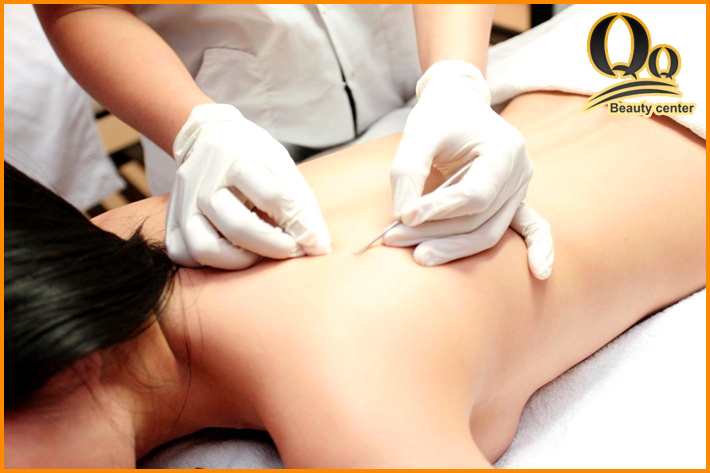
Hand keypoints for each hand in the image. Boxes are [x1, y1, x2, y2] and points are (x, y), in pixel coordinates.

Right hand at [166, 104, 330, 268]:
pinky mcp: (171, 220)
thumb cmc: (251, 155)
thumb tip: (319, 245)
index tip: (314, 241)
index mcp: (234, 156)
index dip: (297, 224)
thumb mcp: (281, 166)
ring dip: (239, 260)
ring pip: (204, 247)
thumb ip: (301, 205)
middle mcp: (202, 180)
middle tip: (291, 249)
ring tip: (259, 254)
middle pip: (237, 226)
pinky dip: (209, 262)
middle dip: (273, 246)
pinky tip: (230, 253)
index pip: (271, 196)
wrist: (206, 138)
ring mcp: (182, 202)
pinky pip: (184, 254)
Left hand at [387, 60, 552, 278]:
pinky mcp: (513, 200)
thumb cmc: (439, 116)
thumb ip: (408, 172)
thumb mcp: (418, 134)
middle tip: (395, 240)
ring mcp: (520, 189)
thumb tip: (403, 217)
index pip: (474, 194)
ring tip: (417, 256)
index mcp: (505, 149)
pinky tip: (539, 273)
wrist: (458, 103)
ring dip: (453, 248)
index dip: (439, 209)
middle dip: (436, 234)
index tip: (404, 216)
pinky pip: (530, 228)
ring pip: (490, 231)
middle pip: (480, 219)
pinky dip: (537, 249)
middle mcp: (520, 171)